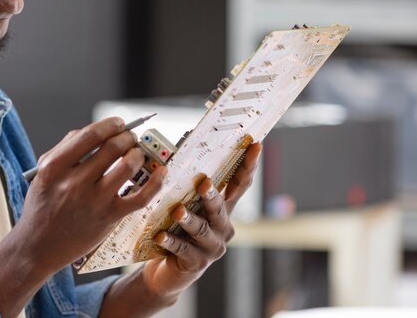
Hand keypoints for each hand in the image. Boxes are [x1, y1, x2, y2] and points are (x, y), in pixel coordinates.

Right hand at [0, 117, 164, 315]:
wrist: (38, 246)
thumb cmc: (42, 206)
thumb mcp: (42, 174)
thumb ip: (63, 150)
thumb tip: (94, 131)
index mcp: (55, 167)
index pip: (89, 135)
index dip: (109, 124)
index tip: (118, 123)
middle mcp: (74, 182)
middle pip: (112, 147)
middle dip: (127, 136)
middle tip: (131, 137)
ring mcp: (94, 201)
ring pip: (128, 166)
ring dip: (138, 154)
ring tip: (138, 153)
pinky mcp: (109, 218)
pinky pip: (140, 196)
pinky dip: (155, 182)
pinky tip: (160, 172)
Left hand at [139, 143, 261, 300]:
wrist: (168, 271)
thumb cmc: (177, 231)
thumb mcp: (186, 207)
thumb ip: (189, 188)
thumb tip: (182, 153)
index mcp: (224, 210)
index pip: (240, 185)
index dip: (248, 165)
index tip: (255, 145)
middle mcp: (223, 228)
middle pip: (220, 208)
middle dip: (211, 196)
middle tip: (203, 183)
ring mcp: (212, 247)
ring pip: (201, 230)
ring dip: (189, 220)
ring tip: (178, 211)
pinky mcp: (196, 262)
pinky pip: (183, 249)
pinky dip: (171, 241)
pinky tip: (161, 235)